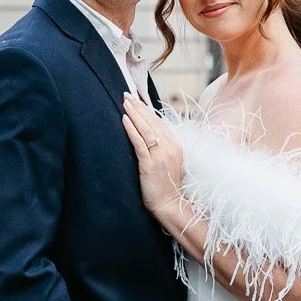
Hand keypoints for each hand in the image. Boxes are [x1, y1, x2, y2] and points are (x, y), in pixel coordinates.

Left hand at [122, 95, 184, 228]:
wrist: (171, 205)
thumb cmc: (167, 186)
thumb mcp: (169, 163)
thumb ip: (162, 149)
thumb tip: (151, 137)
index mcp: (176, 146)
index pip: (160, 123)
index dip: (148, 110)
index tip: (137, 100)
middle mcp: (170, 147)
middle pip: (153, 122)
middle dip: (139, 107)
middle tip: (128, 95)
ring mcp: (161, 155)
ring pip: (146, 129)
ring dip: (135, 114)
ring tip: (125, 102)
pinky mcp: (150, 164)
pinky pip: (140, 142)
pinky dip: (132, 129)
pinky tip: (124, 120)